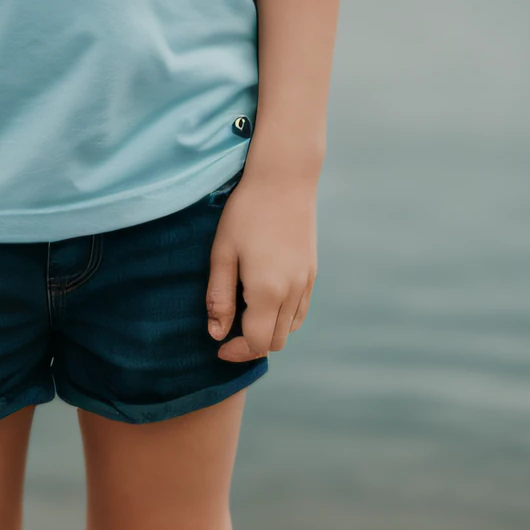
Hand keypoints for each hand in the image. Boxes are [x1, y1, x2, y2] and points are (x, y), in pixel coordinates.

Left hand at [206, 162, 316, 361]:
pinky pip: (301, 310)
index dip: (236, 351)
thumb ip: (219, 297)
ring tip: (247, 315)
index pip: (256, 342)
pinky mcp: (312, 272)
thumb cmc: (246, 212)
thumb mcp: (222, 253)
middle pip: (276, 342)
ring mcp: (306, 282)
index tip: (218, 344)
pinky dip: (284, 317)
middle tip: (229, 332)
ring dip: (269, 331)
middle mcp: (292, 292)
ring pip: (291, 328)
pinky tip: (266, 300)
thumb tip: (216, 334)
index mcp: (268, 291)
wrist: (284, 178)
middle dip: (251, 345)